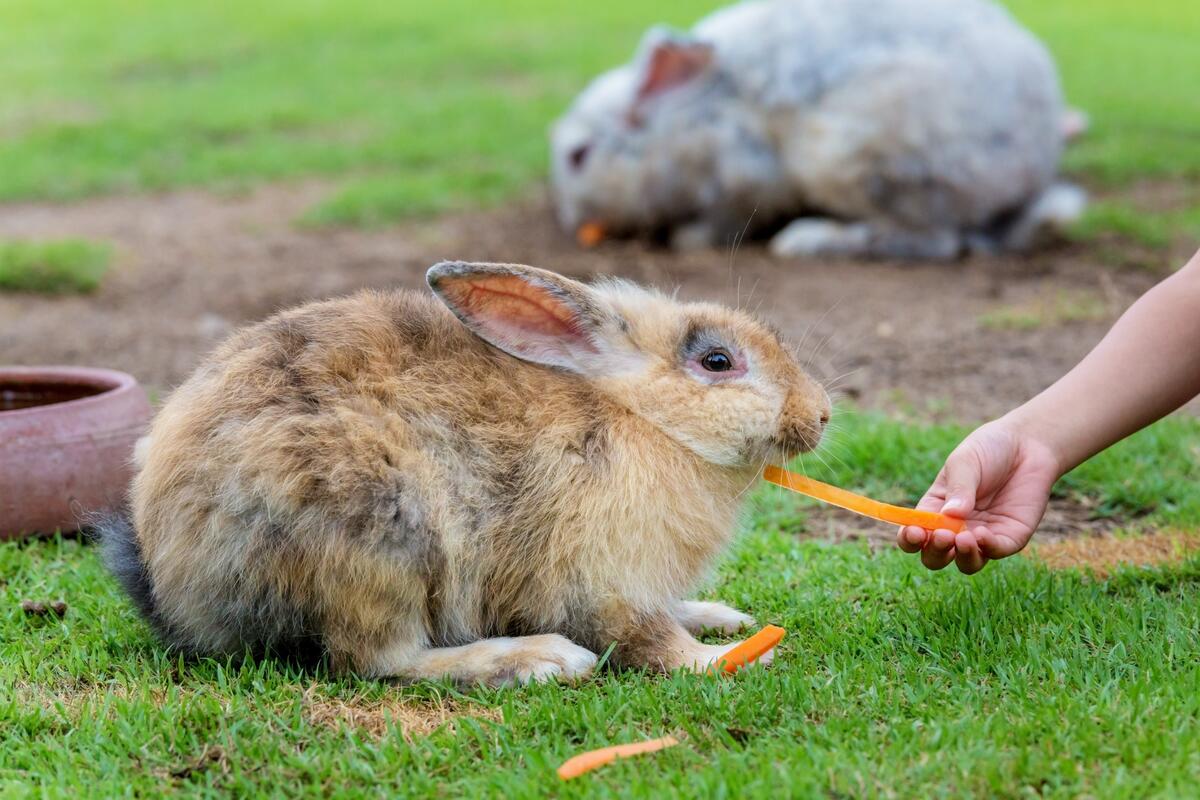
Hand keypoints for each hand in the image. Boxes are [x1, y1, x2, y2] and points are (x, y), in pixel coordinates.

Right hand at [896, 418, 1061, 573]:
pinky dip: (987, 548)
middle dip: (934, 552)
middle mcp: (956, 527)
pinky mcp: (1010, 537)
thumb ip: (958, 489)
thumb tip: (950, 516)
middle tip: (942, 536)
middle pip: (937, 556)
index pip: (915, 534)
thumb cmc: (989, 449)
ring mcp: (983, 535)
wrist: (1028, 444)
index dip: (909, 539)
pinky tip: (983, 534)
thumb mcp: (965, 462)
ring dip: (962, 557)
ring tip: (962, 539)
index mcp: (936, 508)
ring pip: (966, 563)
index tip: (914, 532)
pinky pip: (996, 552)